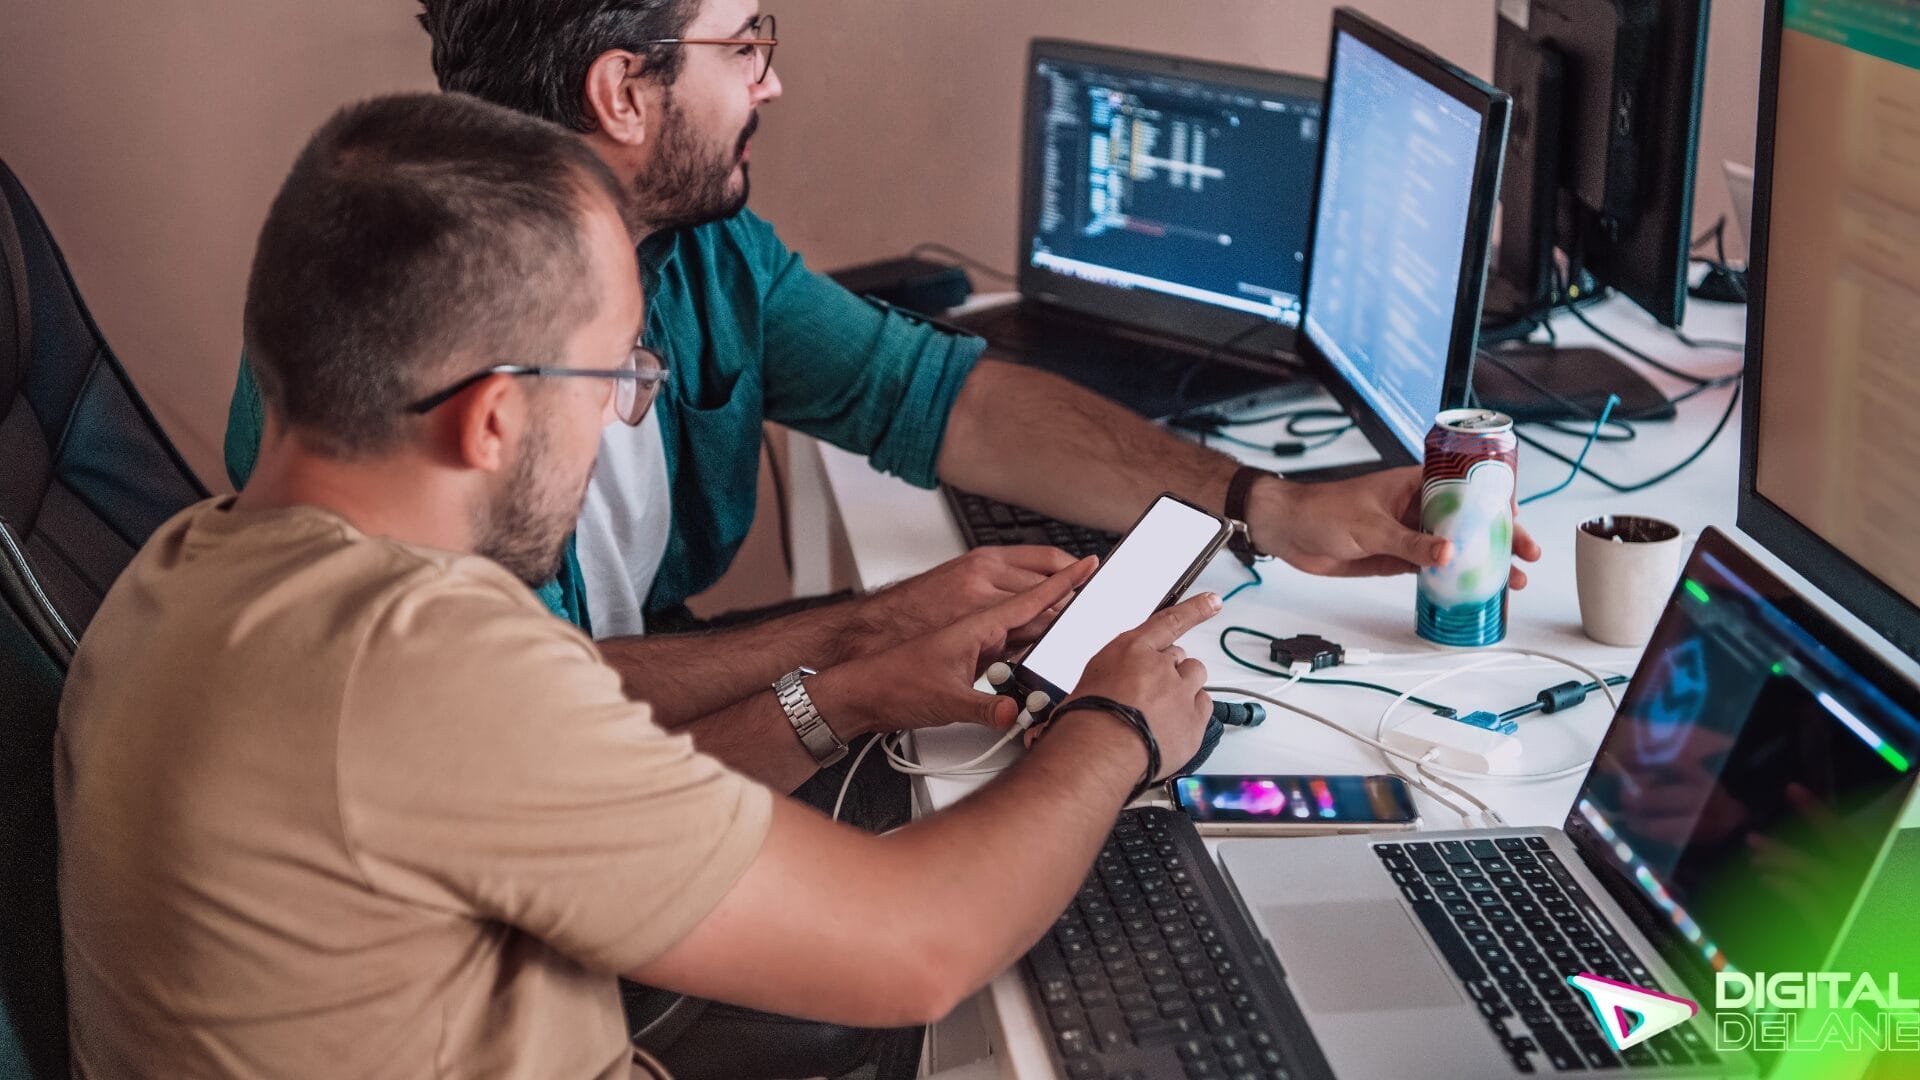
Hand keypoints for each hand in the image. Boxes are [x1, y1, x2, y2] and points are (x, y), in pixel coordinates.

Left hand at [818, 556, 1098, 733]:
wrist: (862, 691)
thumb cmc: (893, 684)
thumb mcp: (944, 701)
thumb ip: (983, 709)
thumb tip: (1013, 711)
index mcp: (977, 622)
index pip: (1031, 598)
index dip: (1064, 581)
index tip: (1090, 564)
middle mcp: (978, 624)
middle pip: (1035, 609)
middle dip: (1065, 604)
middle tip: (1096, 601)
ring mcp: (974, 636)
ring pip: (1023, 623)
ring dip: (1046, 623)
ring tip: (1070, 624)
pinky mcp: (969, 652)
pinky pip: (1009, 638)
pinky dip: (1027, 641)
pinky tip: (1034, 653)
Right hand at [1058, 592, 1221, 779]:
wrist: (1097, 754)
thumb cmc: (1084, 722)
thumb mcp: (1091, 682)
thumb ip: (1118, 674)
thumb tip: (1122, 685)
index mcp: (1131, 649)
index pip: (1169, 621)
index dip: (1194, 609)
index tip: (1212, 602)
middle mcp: (1160, 665)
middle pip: (1179, 659)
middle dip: (1168, 674)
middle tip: (1150, 697)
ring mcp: (1179, 692)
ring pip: (1195, 680)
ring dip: (1183, 691)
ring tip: (1160, 713)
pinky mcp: (1193, 720)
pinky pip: (1203, 708)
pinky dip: (1191, 716)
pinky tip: (1171, 729)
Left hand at [1246, 467, 1540, 586]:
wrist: (1287, 531)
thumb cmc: (1322, 510)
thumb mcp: (1370, 526)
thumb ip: (1410, 542)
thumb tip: (1448, 552)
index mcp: (1415, 484)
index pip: (1466, 489)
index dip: (1496, 503)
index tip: (1518, 519)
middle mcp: (1416, 507)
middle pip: (1468, 522)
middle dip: (1499, 538)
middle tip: (1526, 556)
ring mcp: (1408, 533)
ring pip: (1454, 548)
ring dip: (1480, 563)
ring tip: (1510, 581)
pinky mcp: (1396, 557)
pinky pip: (1431, 567)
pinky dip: (1451, 578)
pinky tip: (1471, 591)